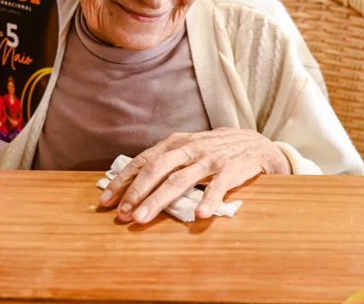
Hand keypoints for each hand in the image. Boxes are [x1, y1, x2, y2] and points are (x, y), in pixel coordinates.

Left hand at [98, 128, 290, 223]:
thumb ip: (165, 162)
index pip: (144, 161)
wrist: (258, 144)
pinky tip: (200, 216)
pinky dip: (209, 199)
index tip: (105, 201)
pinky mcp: (233, 168)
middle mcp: (191, 148)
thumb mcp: (189, 149)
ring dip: (159, 200)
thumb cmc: (216, 150)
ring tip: (143, 218)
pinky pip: (219, 185)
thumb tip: (129, 182)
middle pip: (157, 168)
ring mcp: (212, 158)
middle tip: (122, 214)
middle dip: (136, 192)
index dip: (123, 180)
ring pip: (181, 179)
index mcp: (177, 144)